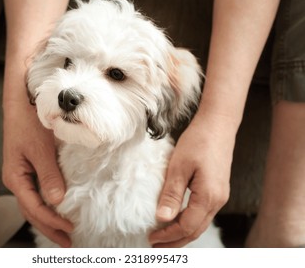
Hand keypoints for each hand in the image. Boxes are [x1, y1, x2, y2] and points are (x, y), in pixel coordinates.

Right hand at [2, 102, 72, 246]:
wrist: (21, 101)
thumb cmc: (29, 122)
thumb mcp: (40, 149)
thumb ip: (49, 176)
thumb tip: (57, 201)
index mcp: (16, 177)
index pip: (34, 207)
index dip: (51, 221)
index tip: (69, 228)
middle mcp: (17, 179)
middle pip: (32, 211)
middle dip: (49, 227)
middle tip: (67, 241)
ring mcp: (22, 174)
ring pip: (34, 204)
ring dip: (48, 219)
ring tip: (62, 232)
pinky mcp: (29, 168)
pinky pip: (36, 193)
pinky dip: (47, 206)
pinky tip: (56, 210)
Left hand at [150, 112, 234, 246]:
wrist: (218, 125)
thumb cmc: (198, 141)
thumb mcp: (179, 167)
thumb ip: (171, 194)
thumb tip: (162, 219)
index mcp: (208, 196)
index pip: (186, 226)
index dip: (168, 235)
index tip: (151, 237)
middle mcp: (218, 200)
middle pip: (196, 230)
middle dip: (175, 241)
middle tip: (156, 246)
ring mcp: (220, 196)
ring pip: (200, 223)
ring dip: (182, 233)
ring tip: (165, 237)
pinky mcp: (217, 190)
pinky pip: (202, 213)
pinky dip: (189, 222)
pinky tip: (178, 219)